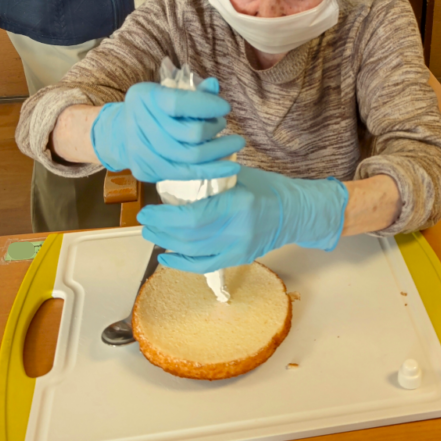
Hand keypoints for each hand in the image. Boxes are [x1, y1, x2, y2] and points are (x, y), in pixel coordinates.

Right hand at [90, 78, 244, 181]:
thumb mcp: (170, 91)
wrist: (121, 133)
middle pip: (189, 134)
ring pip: (190, 157)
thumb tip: (215, 85)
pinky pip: (185, 174)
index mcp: (144, 97)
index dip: (207, 106)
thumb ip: (194, 91)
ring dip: (219, 151)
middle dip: (214, 128)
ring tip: (235, 143)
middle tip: (223, 124)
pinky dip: (212, 170)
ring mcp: (141, 151)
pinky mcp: (147, 171)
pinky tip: (231, 166)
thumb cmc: (154, 108)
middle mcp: (139, 124)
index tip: (225, 107)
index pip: (179, 104)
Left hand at [140, 166, 348, 272]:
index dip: (165, 218)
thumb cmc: (267, 188)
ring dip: (167, 244)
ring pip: (193, 253)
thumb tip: (174, 179)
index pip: (192, 217)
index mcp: (237, 205)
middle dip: (161, 231)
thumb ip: (209, 180)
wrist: (295, 211)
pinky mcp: (239, 258)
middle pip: (189, 237)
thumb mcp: (238, 175)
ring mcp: (239, 248)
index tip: (148, 211)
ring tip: (152, 234)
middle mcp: (237, 230)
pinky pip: (205, 266)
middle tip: (146, 221)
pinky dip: (182, 264)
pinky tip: (167, 256)